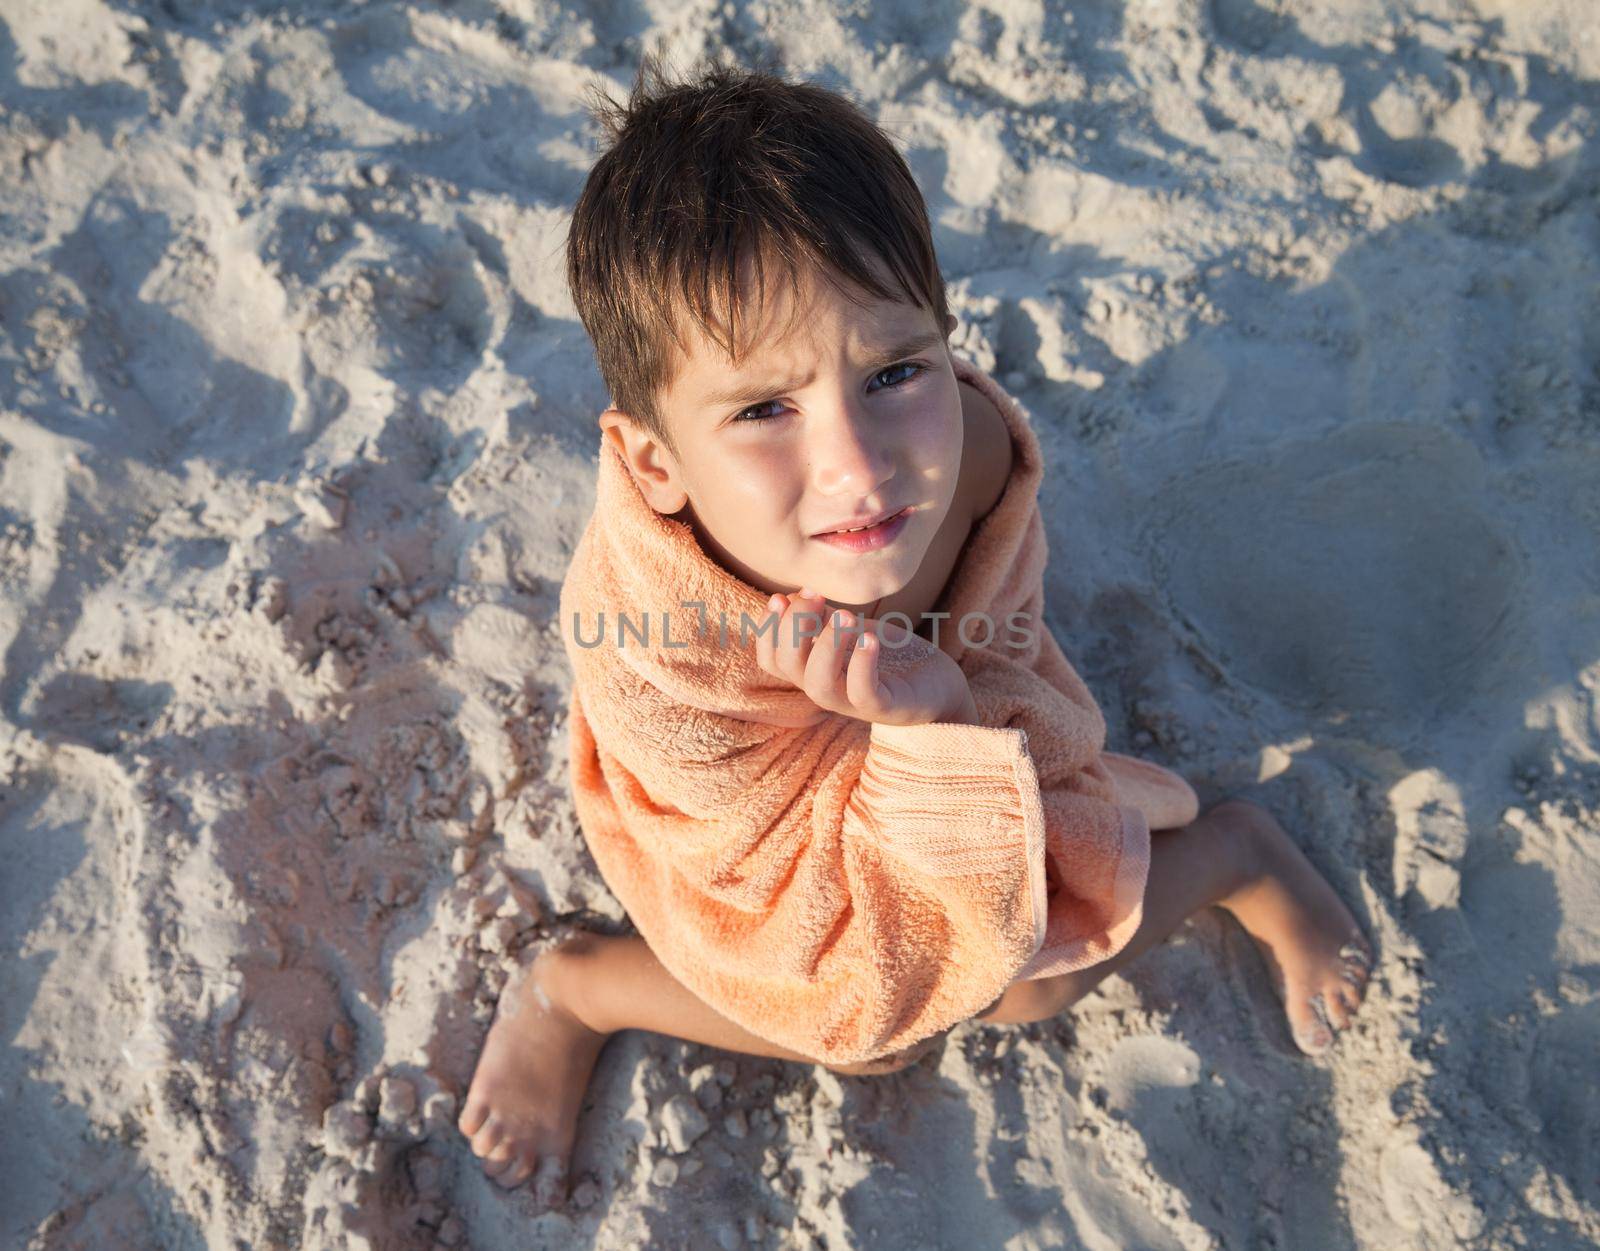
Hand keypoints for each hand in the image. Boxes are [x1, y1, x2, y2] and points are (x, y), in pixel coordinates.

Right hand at [755, 588, 977, 725]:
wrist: (940, 685)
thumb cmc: (892, 657)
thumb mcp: (855, 631)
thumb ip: (825, 618)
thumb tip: (796, 595)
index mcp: (815, 670)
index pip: (773, 660)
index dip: (767, 630)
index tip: (780, 597)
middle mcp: (829, 689)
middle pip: (789, 667)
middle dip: (793, 627)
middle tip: (815, 596)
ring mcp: (855, 702)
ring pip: (819, 684)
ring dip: (825, 645)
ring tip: (845, 615)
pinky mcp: (886, 708)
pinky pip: (864, 693)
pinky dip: (862, 664)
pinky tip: (870, 638)